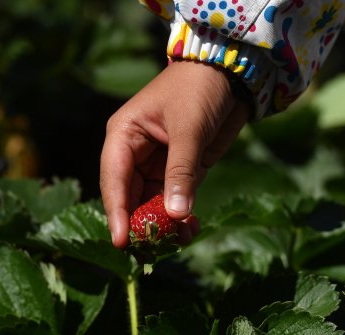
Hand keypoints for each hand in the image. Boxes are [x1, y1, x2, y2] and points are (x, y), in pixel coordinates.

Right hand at [100, 60, 250, 247]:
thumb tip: (175, 216)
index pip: (114, 181)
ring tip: (180, 241)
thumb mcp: (189, 129)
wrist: (231, 72)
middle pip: (129, 198)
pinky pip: (174, 201)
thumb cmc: (199, 89)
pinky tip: (190, 231)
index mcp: (123, 136)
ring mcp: (156, 165)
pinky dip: (180, 218)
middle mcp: (134, 154)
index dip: (117, 212)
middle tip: (153, 252)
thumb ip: (181, 173)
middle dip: (141, 224)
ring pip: (151, 204)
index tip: (122, 241)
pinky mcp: (179, 171)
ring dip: (163, 225)